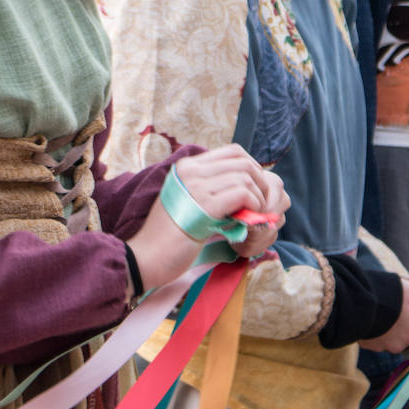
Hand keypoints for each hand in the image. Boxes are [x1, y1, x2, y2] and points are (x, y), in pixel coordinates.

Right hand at [125, 145, 285, 290]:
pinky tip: (249, 220)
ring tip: (255, 215)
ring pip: (245, 175)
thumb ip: (210, 189)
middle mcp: (191, 170)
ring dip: (258, 197)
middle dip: (260, 181)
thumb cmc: (168, 236)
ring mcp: (196, 186)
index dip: (252, 167)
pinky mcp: (204, 205)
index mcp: (187, 166)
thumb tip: (245, 185)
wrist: (146, 257)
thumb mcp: (187, 202)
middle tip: (262, 203)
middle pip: (242, 161)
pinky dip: (253, 206)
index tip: (256, 189)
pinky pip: (243, 193)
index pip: (233, 151)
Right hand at [359, 279, 408, 354]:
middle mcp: (401, 345)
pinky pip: (375, 340)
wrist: (359, 299)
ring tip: (381, 312)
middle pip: (406, 338)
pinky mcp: (368, 346)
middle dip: (402, 326)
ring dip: (388, 329)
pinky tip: (371, 317)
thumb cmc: (391, 295)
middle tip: (395, 310)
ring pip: (390, 340)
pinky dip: (375, 331)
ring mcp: (383, 347)